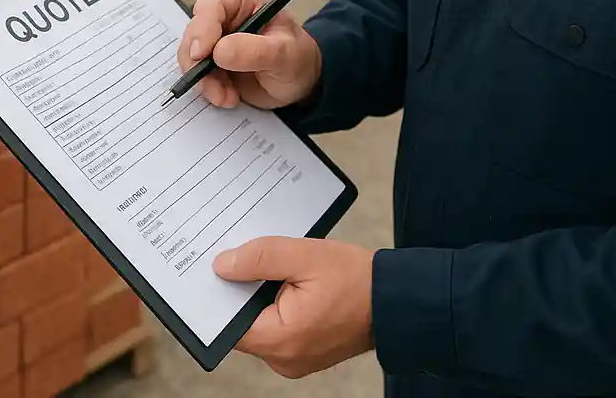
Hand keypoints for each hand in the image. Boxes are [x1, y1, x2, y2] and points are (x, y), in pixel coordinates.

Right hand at [179, 0, 321, 109]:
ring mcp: (216, 41)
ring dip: (204, 80)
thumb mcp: (284, 53)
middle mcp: (224, 17)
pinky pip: (197, 75)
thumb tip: (220, 50)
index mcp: (242, 1)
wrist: (301, 82)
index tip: (202, 53)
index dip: (202, 28)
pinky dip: (208, 89)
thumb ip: (254, 50)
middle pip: (194, 32)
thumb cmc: (297, 57)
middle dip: (198, 61)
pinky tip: (229, 97)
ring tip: (227, 96)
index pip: (211, 6)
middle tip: (210, 84)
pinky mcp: (213, 64)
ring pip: (191, 57)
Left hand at [213, 236, 375, 377]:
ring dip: (263, 297)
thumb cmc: (356, 279)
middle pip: (243, 323)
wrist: (394, 299)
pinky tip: (292, 283)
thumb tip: (223, 265)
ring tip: (282, 270)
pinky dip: (278, 306)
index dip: (221, 294)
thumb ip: (261, 258)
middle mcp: (284, 359)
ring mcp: (295, 359)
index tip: (222, 268)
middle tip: (257, 259)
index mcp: (282, 340)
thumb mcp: (305, 256)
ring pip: (261, 324)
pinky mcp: (304, 352)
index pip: (228, 323)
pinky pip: (278, 329)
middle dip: (246, 290)